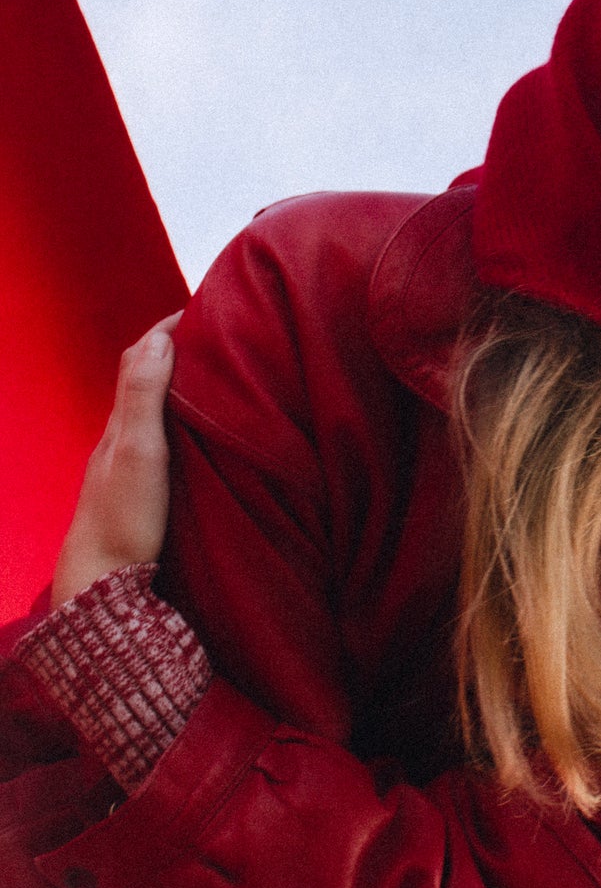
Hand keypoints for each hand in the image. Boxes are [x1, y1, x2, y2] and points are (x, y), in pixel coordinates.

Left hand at [51, 315, 182, 607]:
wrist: (100, 580)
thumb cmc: (123, 517)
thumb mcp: (139, 451)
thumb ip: (144, 396)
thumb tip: (159, 339)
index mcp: (121, 421)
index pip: (140, 357)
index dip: (168, 328)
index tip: (204, 307)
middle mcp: (118, 436)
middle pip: (143, 376)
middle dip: (174, 348)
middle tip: (213, 331)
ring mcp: (124, 463)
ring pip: (148, 406)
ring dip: (175, 381)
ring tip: (210, 370)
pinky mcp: (136, 487)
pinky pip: (156, 433)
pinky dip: (175, 415)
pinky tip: (193, 429)